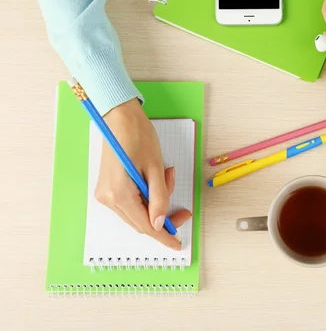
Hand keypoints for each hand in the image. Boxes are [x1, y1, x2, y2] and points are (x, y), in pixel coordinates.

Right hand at [94, 98, 191, 249]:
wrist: (119, 117)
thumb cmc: (138, 137)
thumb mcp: (155, 169)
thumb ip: (159, 198)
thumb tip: (159, 224)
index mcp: (119, 195)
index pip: (145, 226)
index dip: (163, 236)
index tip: (177, 244)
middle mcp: (108, 198)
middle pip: (140, 222)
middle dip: (164, 218)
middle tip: (184, 210)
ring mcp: (106, 193)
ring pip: (137, 212)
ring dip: (157, 202)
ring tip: (167, 177)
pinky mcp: (108, 187)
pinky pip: (132, 201)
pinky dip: (148, 195)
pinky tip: (157, 178)